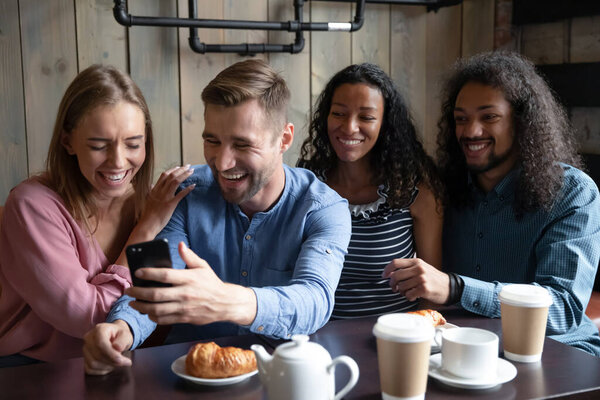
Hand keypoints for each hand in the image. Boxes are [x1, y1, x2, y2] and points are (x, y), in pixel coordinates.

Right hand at [83, 320, 132, 374]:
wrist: (115, 336)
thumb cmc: (120, 335)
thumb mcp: (126, 335)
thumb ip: (123, 341)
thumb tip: (117, 348)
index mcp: (99, 329)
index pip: (101, 343)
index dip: (111, 354)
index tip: (121, 360)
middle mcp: (89, 338)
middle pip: (97, 355)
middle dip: (112, 362)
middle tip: (125, 362)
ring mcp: (85, 348)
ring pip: (93, 364)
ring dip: (107, 366)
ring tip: (117, 362)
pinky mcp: (84, 358)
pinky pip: (89, 369)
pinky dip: (101, 371)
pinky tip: (109, 366)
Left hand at [125, 242, 256, 325]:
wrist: (225, 303)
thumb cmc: (211, 283)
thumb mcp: (203, 266)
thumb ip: (189, 256)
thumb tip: (180, 244)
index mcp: (188, 278)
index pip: (164, 275)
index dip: (148, 274)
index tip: (137, 273)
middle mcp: (184, 293)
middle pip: (156, 294)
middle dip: (138, 292)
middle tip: (128, 290)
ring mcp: (184, 307)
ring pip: (157, 309)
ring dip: (141, 307)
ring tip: (133, 303)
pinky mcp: (184, 318)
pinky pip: (164, 319)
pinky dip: (152, 317)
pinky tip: (147, 312)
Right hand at [136, 165, 195, 235]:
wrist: (147, 224)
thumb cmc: (148, 214)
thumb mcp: (147, 200)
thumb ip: (150, 191)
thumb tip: (151, 185)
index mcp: (154, 190)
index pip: (164, 175)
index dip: (172, 170)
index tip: (179, 167)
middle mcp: (159, 191)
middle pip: (171, 176)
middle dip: (181, 170)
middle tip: (189, 166)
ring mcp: (165, 197)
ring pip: (176, 181)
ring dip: (185, 175)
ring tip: (192, 172)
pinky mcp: (170, 204)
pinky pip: (181, 194)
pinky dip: (188, 189)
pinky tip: (193, 185)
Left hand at [382, 258, 449, 303]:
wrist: (450, 287)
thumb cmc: (433, 279)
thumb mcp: (422, 268)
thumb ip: (408, 268)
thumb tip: (390, 274)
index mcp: (416, 262)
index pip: (395, 262)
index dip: (387, 270)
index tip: (384, 276)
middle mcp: (418, 268)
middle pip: (396, 276)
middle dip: (392, 284)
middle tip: (395, 289)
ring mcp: (422, 278)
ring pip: (401, 287)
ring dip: (401, 292)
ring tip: (407, 292)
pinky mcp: (424, 289)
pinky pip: (408, 295)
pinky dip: (409, 297)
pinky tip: (414, 296)